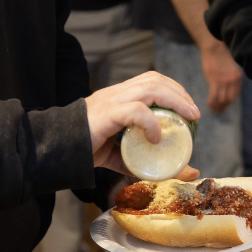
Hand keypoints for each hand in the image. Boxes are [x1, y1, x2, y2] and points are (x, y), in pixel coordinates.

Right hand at [86, 72, 201, 174]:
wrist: (57, 151)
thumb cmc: (88, 151)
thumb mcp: (124, 156)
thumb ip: (149, 163)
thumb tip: (187, 172)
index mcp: (119, 97)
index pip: (151, 80)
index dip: (174, 89)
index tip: (190, 108)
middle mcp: (116, 94)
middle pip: (154, 79)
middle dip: (179, 93)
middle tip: (195, 114)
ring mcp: (110, 101)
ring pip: (149, 88)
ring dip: (173, 101)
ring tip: (187, 118)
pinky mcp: (105, 114)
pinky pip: (134, 110)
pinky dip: (151, 122)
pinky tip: (158, 137)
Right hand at [200, 39, 242, 112]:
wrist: (214, 46)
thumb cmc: (220, 55)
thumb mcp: (230, 67)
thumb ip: (229, 77)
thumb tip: (226, 87)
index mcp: (238, 77)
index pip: (235, 95)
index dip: (229, 102)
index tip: (224, 105)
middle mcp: (233, 81)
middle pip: (230, 99)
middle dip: (223, 106)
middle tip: (217, 110)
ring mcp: (224, 81)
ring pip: (222, 100)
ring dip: (217, 106)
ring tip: (212, 109)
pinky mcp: (215, 80)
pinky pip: (214, 96)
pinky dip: (211, 103)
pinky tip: (209, 105)